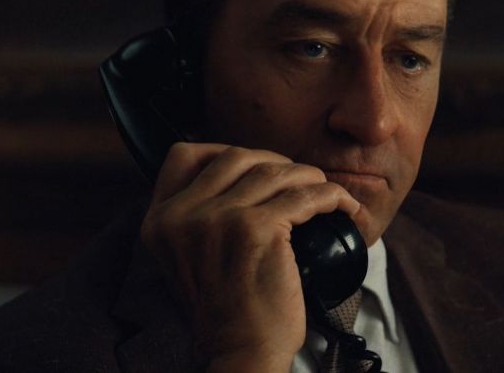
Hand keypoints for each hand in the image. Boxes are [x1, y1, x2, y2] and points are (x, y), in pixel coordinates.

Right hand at [140, 142, 360, 371]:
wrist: (240, 352)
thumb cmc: (226, 310)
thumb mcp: (189, 258)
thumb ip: (198, 217)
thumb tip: (240, 178)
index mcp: (161, 220)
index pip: (184, 155)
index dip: (222, 151)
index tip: (252, 165)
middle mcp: (183, 215)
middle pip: (236, 156)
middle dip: (273, 162)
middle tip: (296, 181)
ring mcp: (219, 218)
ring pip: (275, 171)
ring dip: (308, 176)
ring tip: (324, 191)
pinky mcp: (257, 229)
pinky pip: (305, 196)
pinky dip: (331, 195)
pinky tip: (342, 206)